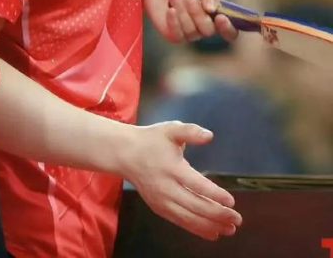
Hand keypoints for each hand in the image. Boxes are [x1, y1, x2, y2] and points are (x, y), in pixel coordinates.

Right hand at [121, 122, 241, 240]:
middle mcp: (165, 187)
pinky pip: (181, 222)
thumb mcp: (170, 129)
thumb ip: (191, 131)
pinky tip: (213, 233)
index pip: (196, 184)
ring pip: (189, 218)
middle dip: (218, 214)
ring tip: (230, 229)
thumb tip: (210, 136)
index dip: (214, 194)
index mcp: (170, 167)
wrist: (125, 154)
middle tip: (237, 218)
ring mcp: (161, 200)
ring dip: (211, 226)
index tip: (231, 200)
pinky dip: (197, 229)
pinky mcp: (159, 208)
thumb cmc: (151, 140)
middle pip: (195, 206)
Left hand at [143, 0, 236, 43]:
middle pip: (209, 30)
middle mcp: (206, 26)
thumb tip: (213, 10)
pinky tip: (170, 9)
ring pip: (192, 31)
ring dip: (183, 11)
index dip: (228, 29)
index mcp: (218, 14)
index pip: (231, 32)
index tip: (220, 17)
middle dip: (198, 13)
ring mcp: (190, 32)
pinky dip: (174, 20)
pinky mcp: (174, 35)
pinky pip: (178, 34)